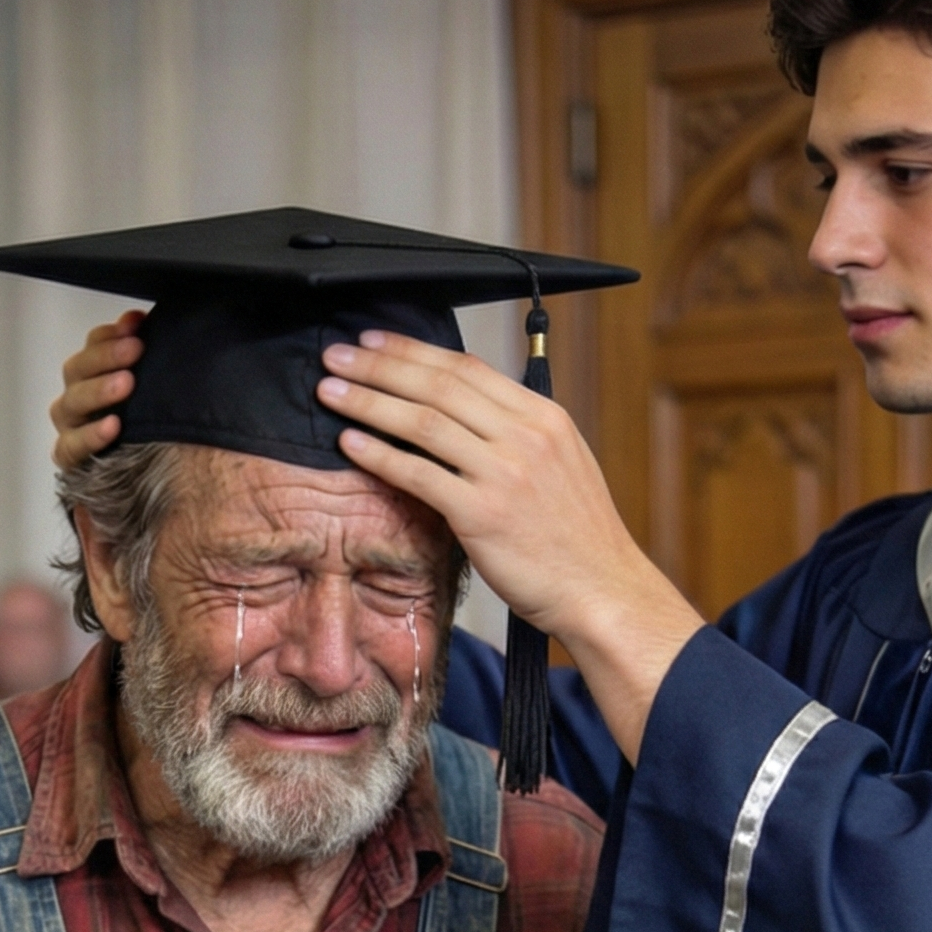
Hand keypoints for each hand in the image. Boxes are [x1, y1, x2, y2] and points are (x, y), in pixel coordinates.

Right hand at [50, 312, 145, 470]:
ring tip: (126, 385)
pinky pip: (71, 446)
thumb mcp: (153, 384)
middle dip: (106, 356)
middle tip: (134, 350)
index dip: (110, 333)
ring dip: (98, 390)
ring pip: (70, 403)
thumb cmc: (149, 424)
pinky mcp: (70, 458)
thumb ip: (143, 351)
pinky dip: (91, 435)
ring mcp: (71, 427)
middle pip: (77, 368)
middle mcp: (78, 397)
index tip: (136, 324)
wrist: (148, 478)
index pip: (93, 344)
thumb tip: (139, 319)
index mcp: (95, 373)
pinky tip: (113, 427)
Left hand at [316, 333, 703, 761]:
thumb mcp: (560, 466)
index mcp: (543, 417)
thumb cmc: (576, 538)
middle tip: (336, 354)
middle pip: (438, 384)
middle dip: (379, 364)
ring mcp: (504, 473)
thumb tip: (468, 415)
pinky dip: (379, 454)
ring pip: (423, 421)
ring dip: (369, 401)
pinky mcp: (483, 515)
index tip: (375, 341)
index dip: (414, 350)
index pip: (468, 367)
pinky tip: (348, 442)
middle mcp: (525, 435)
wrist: (602, 590)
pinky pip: (419, 474)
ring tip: (329, 390)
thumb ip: (517, 436)